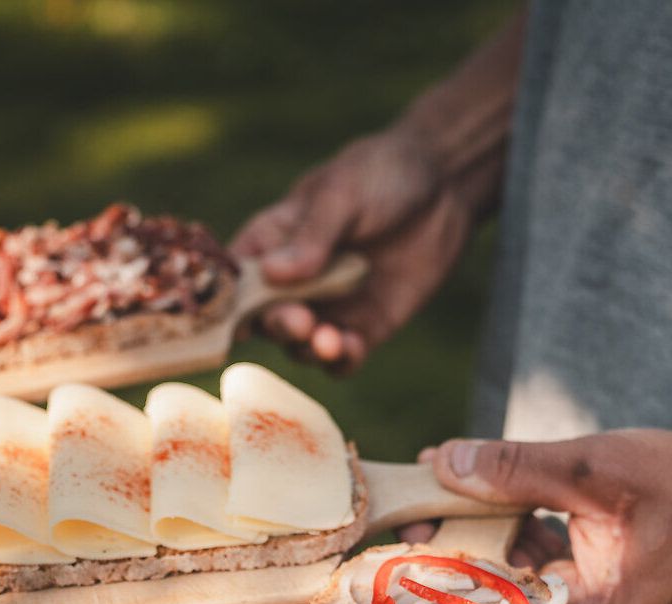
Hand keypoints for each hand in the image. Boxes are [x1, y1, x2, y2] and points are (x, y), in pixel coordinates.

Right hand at [230, 124, 479, 372]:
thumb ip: (311, 237)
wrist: (443, 185)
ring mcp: (328, 307)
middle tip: (301, 321)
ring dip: (309, 349)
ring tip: (329, 341)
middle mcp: (293, 282)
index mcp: (271, 242)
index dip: (228, 301)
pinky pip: (343, 358)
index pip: (235, 278)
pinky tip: (352, 347)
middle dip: (279, 325)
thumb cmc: (380, 175)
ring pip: (300, 347)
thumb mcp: (342, 195)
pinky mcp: (364, 327)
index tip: (234, 316)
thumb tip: (271, 274)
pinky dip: (342, 361)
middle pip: (265, 320)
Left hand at [420, 432, 671, 603]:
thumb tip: (443, 461)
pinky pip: (527, 560)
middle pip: (488, 595)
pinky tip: (477, 488)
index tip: (394, 537)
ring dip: (474, 530)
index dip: (433, 573)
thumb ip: (519, 469)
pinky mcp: (581, 586)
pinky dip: (507, 525)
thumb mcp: (599, 469)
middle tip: (404, 505)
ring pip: (504, 573)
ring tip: (430, 490)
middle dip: (446, 547)